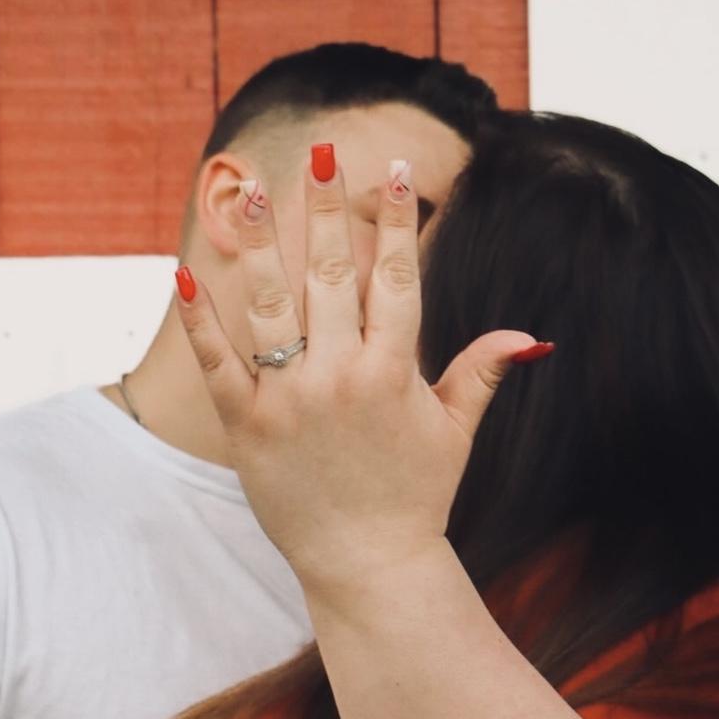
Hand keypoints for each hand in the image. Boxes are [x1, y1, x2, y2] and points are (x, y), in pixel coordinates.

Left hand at [175, 153, 549, 592]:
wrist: (368, 566)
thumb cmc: (417, 494)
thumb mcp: (456, 431)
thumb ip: (482, 372)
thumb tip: (532, 335)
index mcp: (394, 370)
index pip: (399, 277)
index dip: (400, 220)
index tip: (397, 168)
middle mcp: (341, 375)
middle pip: (334, 273)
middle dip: (331, 208)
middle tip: (321, 152)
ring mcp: (290, 399)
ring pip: (272, 304)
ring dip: (262, 243)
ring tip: (252, 188)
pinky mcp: (246, 427)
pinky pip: (219, 364)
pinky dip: (201, 320)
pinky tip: (185, 275)